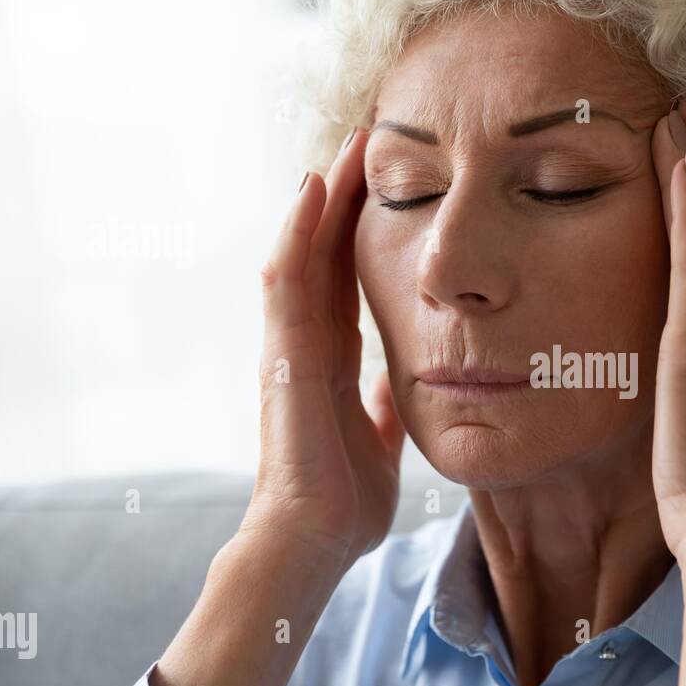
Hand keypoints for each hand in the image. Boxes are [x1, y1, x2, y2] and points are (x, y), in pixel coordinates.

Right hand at [242, 128, 404, 572]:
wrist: (314, 542)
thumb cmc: (345, 502)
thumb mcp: (383, 439)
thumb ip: (387, 404)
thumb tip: (404, 380)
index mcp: (334, 362)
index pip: (348, 281)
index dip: (366, 234)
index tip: (393, 189)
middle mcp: (308, 344)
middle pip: (326, 254)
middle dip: (348, 199)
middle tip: (372, 143)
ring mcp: (289, 345)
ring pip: (303, 252)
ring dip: (323, 198)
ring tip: (347, 145)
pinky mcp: (281, 354)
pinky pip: (287, 279)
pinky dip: (298, 231)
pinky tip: (315, 187)